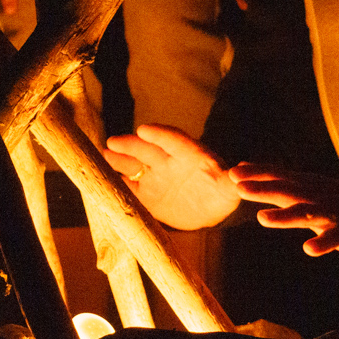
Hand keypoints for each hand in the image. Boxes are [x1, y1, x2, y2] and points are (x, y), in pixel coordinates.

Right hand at [104, 124, 240, 229]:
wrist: (209, 208)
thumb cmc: (222, 193)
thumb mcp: (231, 188)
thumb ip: (232, 182)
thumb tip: (238, 173)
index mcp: (191, 156)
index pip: (174, 141)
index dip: (159, 135)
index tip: (143, 130)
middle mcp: (169, 162)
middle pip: (147, 150)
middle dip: (130, 145)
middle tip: (113, 142)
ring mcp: (155, 176)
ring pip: (133, 165)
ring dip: (117, 160)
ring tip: (102, 156)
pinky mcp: (145, 194)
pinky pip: (127, 187)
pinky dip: (114, 184)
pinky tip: (100, 179)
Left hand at [229, 163, 338, 254]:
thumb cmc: (333, 195)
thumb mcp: (304, 184)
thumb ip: (273, 179)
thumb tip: (240, 168)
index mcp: (304, 185)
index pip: (277, 175)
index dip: (256, 173)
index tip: (232, 172)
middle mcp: (314, 195)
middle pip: (286, 191)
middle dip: (263, 189)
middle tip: (240, 188)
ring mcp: (330, 212)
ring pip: (305, 214)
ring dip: (284, 216)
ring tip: (262, 219)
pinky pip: (333, 237)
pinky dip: (322, 243)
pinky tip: (309, 249)